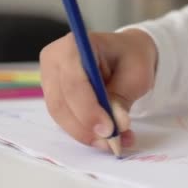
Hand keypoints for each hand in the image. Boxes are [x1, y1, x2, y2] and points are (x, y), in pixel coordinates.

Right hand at [39, 29, 156, 150]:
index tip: (109, 129)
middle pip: (61, 103)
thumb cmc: (131, 58)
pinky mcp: (54, 95)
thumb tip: (117, 123)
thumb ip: (123, 97)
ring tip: (114, 143)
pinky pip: (65, 119)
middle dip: (86, 128)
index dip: (88, 110)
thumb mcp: (137, 74)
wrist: (126, 53)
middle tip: (112, 142)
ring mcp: (49, 78)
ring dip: (87, 134)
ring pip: (60, 116)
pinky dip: (85, 132)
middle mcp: (54, 60)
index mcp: (74, 45)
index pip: (73, 83)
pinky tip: (106, 139)